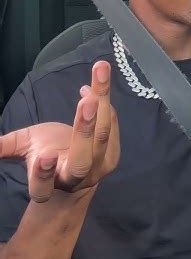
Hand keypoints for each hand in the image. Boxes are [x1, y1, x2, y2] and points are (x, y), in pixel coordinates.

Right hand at [0, 61, 119, 202]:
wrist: (74, 174)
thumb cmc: (46, 154)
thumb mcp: (25, 147)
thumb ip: (7, 144)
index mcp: (47, 183)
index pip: (43, 186)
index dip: (43, 173)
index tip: (44, 154)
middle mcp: (73, 178)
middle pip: (81, 161)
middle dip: (84, 131)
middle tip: (87, 101)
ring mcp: (97, 167)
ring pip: (102, 137)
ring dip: (102, 104)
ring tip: (100, 71)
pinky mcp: (112, 154)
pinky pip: (112, 126)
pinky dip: (106, 101)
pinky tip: (99, 80)